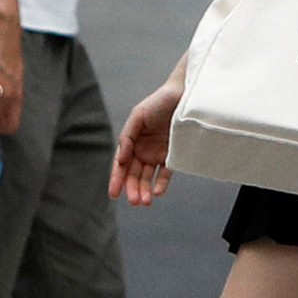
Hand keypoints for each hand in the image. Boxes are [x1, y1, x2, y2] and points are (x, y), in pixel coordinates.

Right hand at [110, 66, 186, 203]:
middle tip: (134, 201)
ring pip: (148, 177)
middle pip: (134, 174)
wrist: (184, 95)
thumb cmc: (158, 102)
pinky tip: (158, 191)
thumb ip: (127, 136)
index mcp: (131, 142)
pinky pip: (166, 173)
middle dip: (132, 188)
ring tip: (144, 201)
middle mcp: (143, 150)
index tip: (114, 193)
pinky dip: (161, 183)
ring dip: (144, 190)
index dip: (116, 179)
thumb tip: (121, 159)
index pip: (121, 164)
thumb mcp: (138, 116)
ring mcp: (157, 154)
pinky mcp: (172, 155)